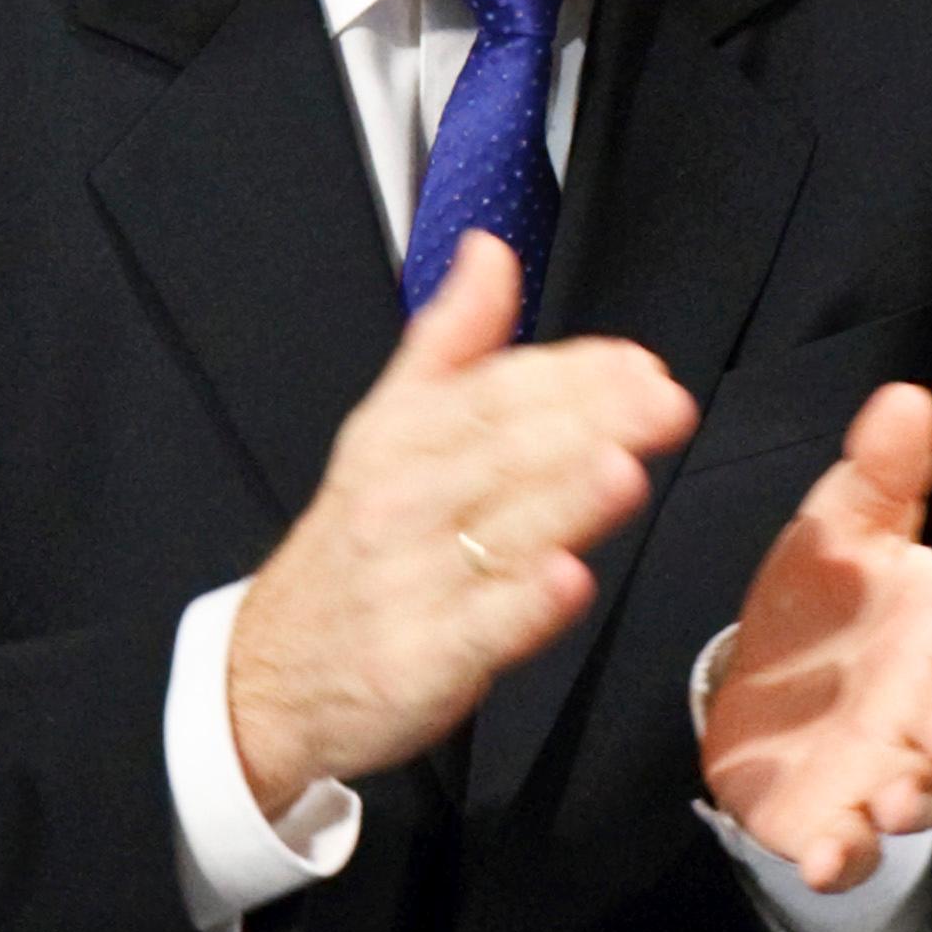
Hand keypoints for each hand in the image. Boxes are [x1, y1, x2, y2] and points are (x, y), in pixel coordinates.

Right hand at [226, 233, 695, 814]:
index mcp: (400, 439)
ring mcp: (409, 586)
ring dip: (563, 500)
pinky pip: (475, 631)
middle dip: (589, 423)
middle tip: (661, 403)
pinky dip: (521, 606)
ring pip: (496, 533)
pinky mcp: (417, 664)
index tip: (637, 364)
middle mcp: (402, 504)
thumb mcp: (387, 430)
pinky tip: (565, 580)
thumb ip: (452, 341)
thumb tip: (491, 253)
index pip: (492, 392)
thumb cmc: (355, 548)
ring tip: (623, 468)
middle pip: (502, 452)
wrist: (270, 678)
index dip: (568, 375)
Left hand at [701, 383, 931, 891]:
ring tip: (890, 794)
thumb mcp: (841, 524)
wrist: (754, 673)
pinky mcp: (834, 822)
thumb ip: (881, 472)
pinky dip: (848, 859)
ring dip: (918, 801)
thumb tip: (907, 395)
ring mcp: (888, 772)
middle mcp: (931, 711)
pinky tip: (827, 853)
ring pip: (928, 798)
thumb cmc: (823, 595)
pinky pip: (855, 853)